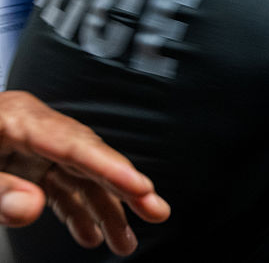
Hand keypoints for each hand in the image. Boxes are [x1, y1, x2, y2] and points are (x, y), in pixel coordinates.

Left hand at [0, 91, 169, 254]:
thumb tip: (30, 207)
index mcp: (19, 118)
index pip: (76, 145)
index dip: (111, 168)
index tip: (142, 188)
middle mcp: (35, 129)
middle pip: (89, 159)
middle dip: (125, 189)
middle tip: (156, 212)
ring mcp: (32, 147)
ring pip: (81, 177)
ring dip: (104, 210)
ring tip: (125, 241)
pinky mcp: (26, 164)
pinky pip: (60, 186)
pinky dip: (76, 211)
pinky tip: (91, 233)